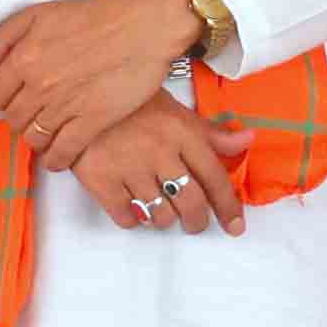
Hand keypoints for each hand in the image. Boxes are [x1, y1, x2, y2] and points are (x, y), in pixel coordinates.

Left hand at [0, 0, 204, 171]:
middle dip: (22, 118)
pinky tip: (60, 158)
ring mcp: (65, 107)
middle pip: (14, 119)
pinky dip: (57, 159)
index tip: (16, 97)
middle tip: (36, 113)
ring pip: (35, 137)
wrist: (145, 25)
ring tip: (48, 133)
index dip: (5, 97)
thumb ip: (3, 35)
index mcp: (23, 60)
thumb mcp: (40, 12)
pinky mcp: (93, 121)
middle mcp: (39, 87)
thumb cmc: (96, 15)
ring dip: (37, 139)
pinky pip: (64, 151)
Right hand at [70, 101, 242, 233]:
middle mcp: (161, 154)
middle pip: (191, 202)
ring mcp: (130, 169)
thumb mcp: (175, 110)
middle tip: (195, 224)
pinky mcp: (100, 181)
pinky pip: (126, 217)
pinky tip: (134, 209)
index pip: (215, 178)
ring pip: (160, 214)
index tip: (235, 226)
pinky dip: (135, 220)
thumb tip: (247, 141)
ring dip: (165, 219)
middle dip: (197, 221)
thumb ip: (210, 132)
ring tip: (163, 211)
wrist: (79, 100)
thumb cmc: (131, 105)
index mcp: (183, 134)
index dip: (228, 207)